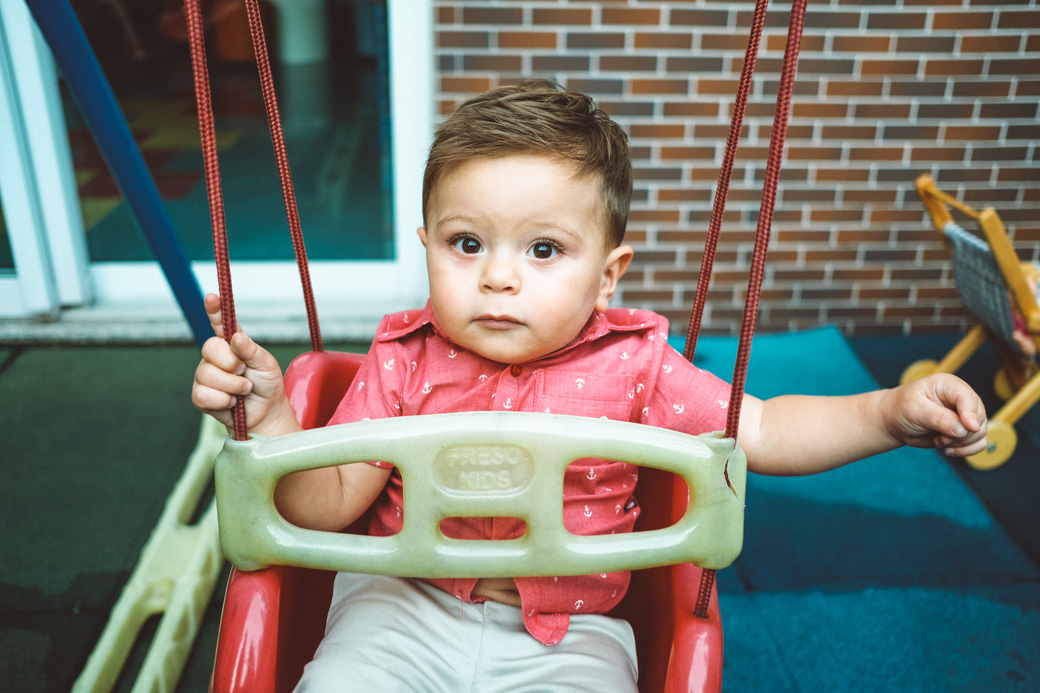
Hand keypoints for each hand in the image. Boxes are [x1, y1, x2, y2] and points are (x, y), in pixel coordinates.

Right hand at [191, 293, 298, 435]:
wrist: (265, 413)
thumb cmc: (267, 385)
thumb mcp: (267, 365)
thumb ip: (251, 350)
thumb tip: (236, 337)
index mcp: (232, 344)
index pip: (220, 323)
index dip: (215, 310)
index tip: (212, 297)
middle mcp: (215, 356)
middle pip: (209, 348)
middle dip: (230, 363)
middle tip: (244, 372)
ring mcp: (205, 375)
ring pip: (206, 374)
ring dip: (232, 386)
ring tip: (244, 390)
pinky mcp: (200, 395)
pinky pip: (202, 394)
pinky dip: (222, 401)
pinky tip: (231, 403)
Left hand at [884, 374, 987, 456]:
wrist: (896, 421)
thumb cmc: (902, 409)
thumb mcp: (915, 410)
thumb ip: (939, 418)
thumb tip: (963, 429)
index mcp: (949, 385)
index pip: (967, 398)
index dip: (971, 413)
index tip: (969, 428)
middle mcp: (962, 398)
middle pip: (979, 418)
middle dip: (961, 434)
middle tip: (940, 438)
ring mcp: (966, 415)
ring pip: (979, 433)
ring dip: (961, 443)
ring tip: (940, 441)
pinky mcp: (966, 430)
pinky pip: (979, 443)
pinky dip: (966, 450)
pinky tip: (948, 449)